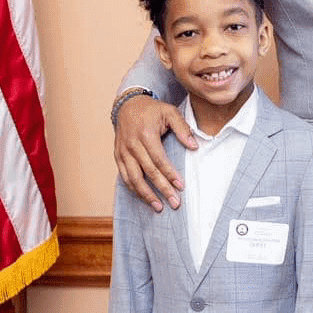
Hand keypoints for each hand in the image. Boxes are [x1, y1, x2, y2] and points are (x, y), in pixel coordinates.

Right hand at [114, 95, 194, 211]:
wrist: (127, 105)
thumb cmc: (151, 110)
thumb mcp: (170, 112)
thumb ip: (183, 129)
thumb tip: (194, 147)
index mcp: (145, 134)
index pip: (159, 159)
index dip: (170, 174)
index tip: (181, 186)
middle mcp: (132, 145)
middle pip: (148, 172)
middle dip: (162, 189)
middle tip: (174, 203)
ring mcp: (123, 151)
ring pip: (133, 178)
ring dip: (146, 194)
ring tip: (159, 207)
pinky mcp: (118, 156)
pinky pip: (124, 176)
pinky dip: (134, 189)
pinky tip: (144, 197)